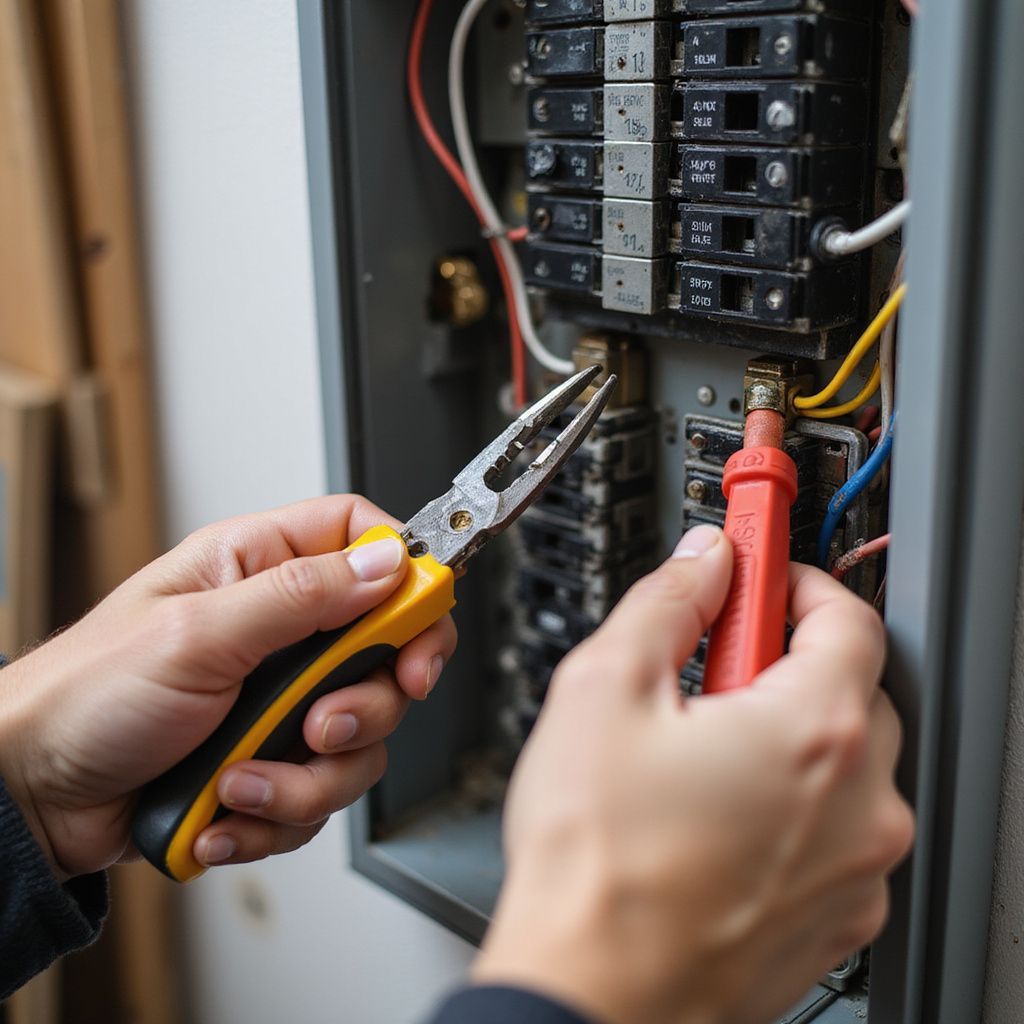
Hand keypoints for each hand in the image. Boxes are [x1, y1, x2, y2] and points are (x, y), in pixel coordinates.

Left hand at [0, 495, 455, 877]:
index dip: (408, 577)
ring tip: (243, 781)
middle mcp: (281, 632)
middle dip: (365, 705)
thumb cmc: (85, 695)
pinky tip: (223, 809)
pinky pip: (319, 792)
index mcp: (259, 569)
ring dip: (308, 778)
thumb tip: (387, 565)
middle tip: (321, 725)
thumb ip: (299, 596)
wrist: (34, 797)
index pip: (364, 544)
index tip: (421, 627)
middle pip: (382, 651)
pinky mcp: (273, 759)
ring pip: (360, 736)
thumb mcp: (196, 634)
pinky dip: (276, 814)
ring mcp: (280, 699)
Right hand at [475, 525, 913, 1023]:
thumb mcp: (607, 688)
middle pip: (852, 687)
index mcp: (814, 732)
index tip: (763, 566)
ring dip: (788, 732)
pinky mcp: (834, 920)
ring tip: (699, 747)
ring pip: (845, 763)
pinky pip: (835, 832)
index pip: (844, 615)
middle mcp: (860, 805)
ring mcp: (855, 872)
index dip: (795, 578)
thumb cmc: (597, 864)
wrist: (589, 996)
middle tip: (718, 657)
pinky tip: (714, 812)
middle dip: (787, 656)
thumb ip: (668, 604)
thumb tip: (702, 563)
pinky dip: (793, 802)